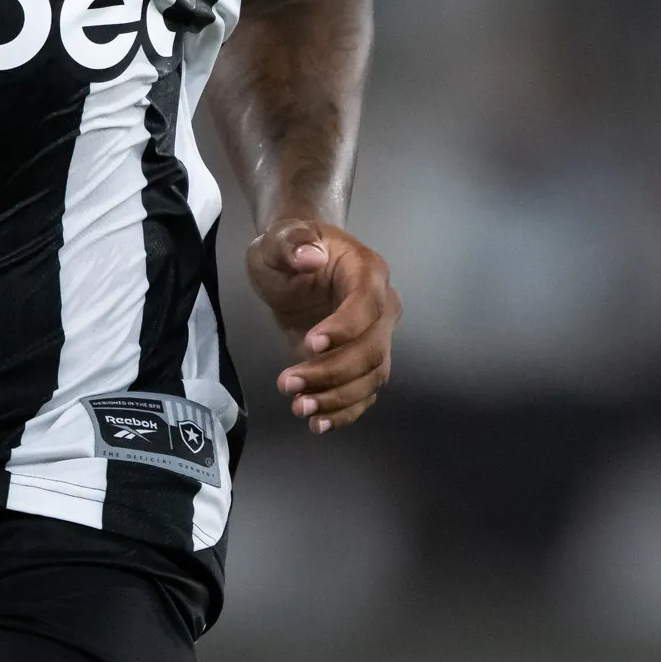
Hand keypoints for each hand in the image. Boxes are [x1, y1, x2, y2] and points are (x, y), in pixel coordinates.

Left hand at [243, 218, 397, 432]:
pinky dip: (344, 412)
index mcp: (368, 271)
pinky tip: (318, 423)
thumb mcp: (278, 238)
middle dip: (332, 372)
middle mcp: (382, 306)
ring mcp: (377, 337)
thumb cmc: (290, 248)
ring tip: (299, 407)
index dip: (345, 328)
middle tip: (288, 383)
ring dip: (337, 398)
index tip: (309, 344)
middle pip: (372, 349)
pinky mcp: (362, 362)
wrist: (295, 264)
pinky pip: (364, 392)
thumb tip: (309, 257)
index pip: (367, 304)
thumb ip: (291, 242)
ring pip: (371, 377)